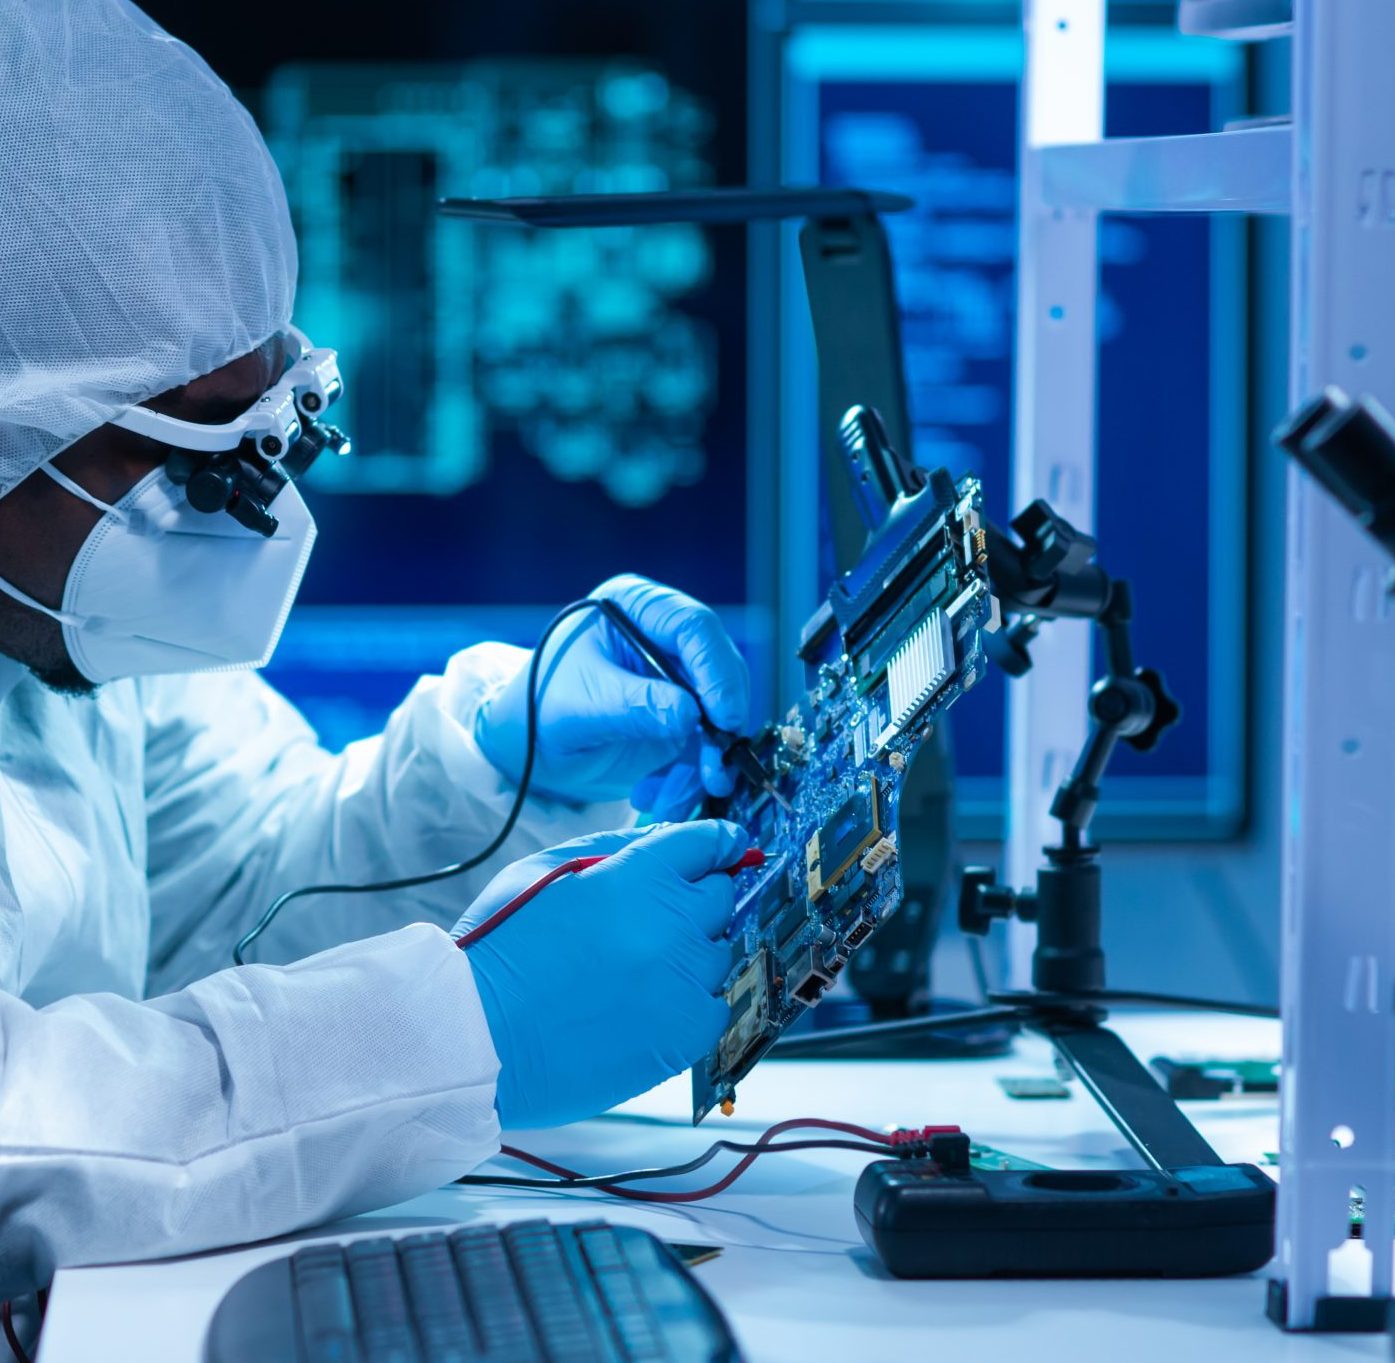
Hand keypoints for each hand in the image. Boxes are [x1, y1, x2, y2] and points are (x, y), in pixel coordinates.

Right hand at [454, 821, 747, 1128]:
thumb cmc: (500, 949)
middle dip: (694, 899)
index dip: (720, 842)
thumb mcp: (544, 870)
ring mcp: (683, 982)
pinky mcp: (684, 1035)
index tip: (727, 846)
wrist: (473, 1035)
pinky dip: (690, 1003)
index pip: (708, 843)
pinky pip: (715, 1007)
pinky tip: (645, 1006)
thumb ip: (613, 846)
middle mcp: (672, 924)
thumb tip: (666, 838)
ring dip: (688, 954)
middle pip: (720, 898)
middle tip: (651, 920)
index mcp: (639, 875)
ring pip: (717, 954)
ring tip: (630, 972)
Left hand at [474, 574, 749, 816]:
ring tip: (681, 794)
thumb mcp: (581, 703)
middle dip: (719, 725)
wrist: (525, 750)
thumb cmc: (538, 709)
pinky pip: (703, 748)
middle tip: (717, 766)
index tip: (724, 715)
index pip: (692, 628)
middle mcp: (664, 638)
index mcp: (636, 609)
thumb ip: (635, 706)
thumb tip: (691, 715)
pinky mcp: (679, 719)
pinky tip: (661, 797)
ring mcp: (676, 680)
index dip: (716, 670)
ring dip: (706, 761)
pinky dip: (689, 777)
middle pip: (718, 671)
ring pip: (718, 716)